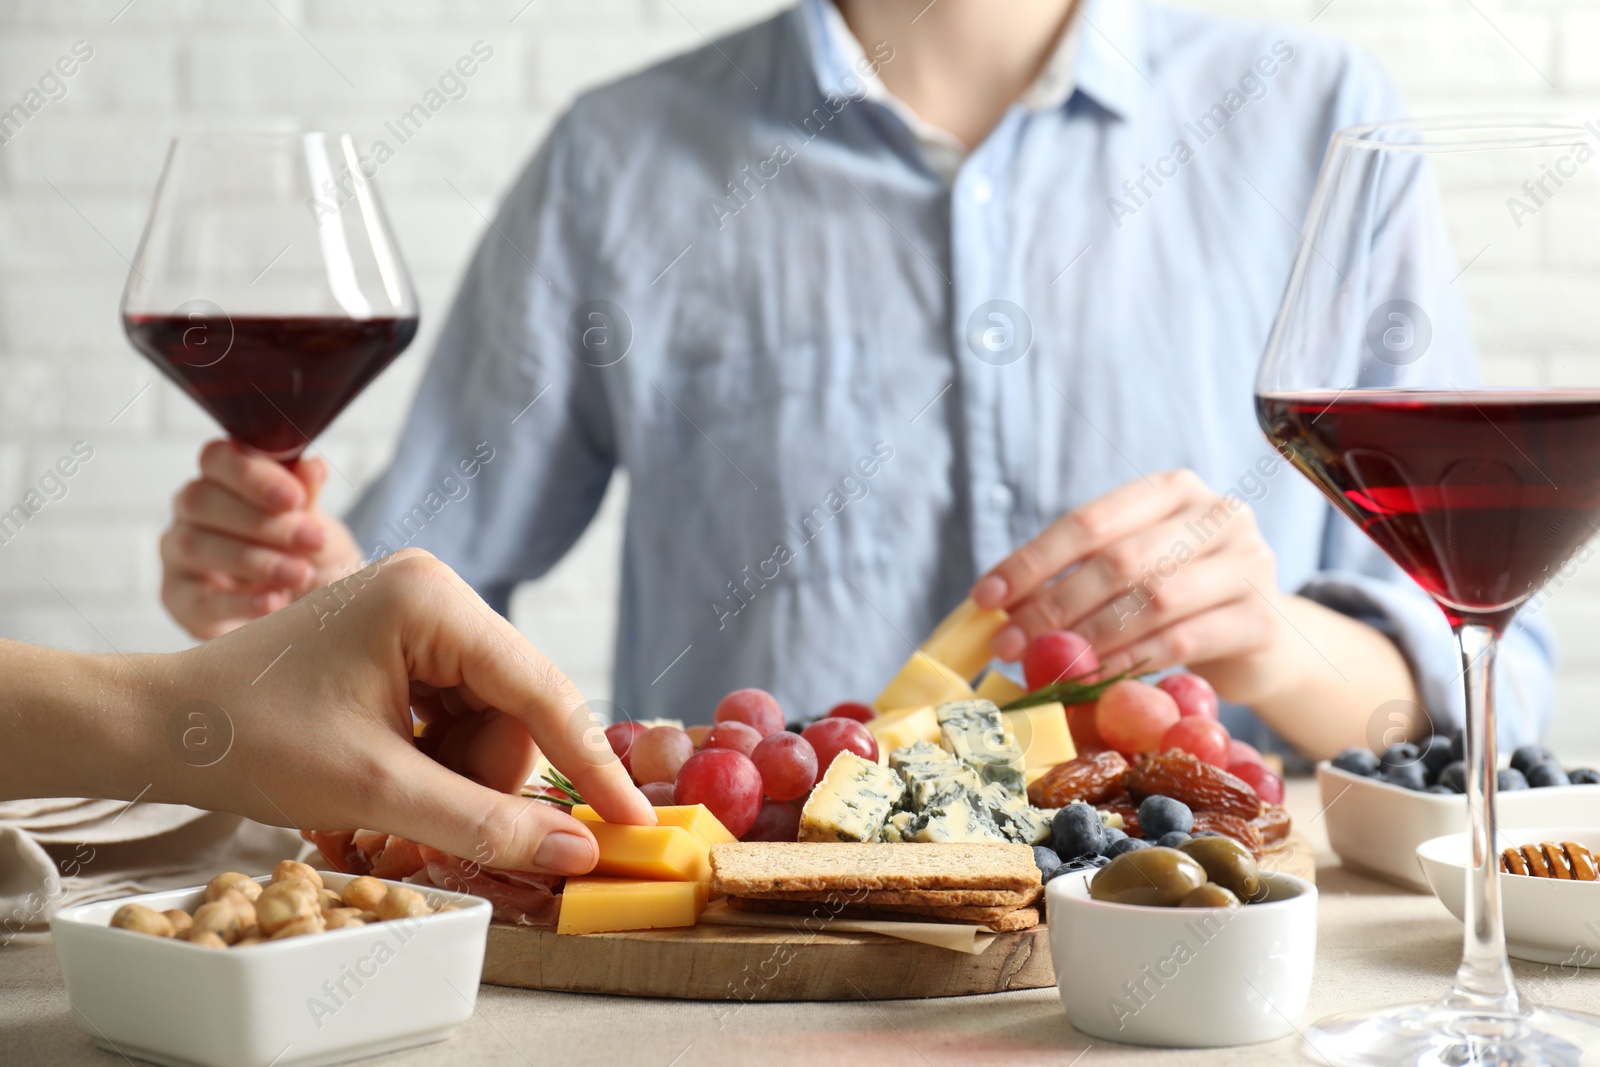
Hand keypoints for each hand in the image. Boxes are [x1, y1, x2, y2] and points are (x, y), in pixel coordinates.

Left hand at [153, 549, 653, 873]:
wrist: (156, 725)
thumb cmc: (250, 739)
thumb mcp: (376, 790)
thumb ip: (484, 822)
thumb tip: (578, 853)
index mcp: (433, 601)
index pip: (541, 691)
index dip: (589, 765)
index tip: (633, 823)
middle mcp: (435, 593)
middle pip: (514, 710)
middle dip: (484, 782)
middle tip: (433, 836)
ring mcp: (416, 617)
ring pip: (486, 721)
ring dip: (455, 781)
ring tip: (389, 817)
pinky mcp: (399, 645)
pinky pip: (453, 716)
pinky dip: (433, 765)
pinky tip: (389, 787)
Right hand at [162, 439, 364, 638]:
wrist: (313, 614)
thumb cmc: (310, 559)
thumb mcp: (320, 528)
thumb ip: (309, 500)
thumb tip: (312, 466)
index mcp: (223, 480)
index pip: (217, 458)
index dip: (252, 474)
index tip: (295, 497)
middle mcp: (192, 512)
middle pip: (201, 500)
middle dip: (261, 521)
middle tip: (311, 539)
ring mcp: (178, 555)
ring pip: (195, 546)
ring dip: (254, 560)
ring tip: (300, 574)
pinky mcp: (179, 601)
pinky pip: (200, 599)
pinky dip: (240, 601)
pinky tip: (273, 601)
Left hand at [971, 470, 1292, 702]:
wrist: (1261, 640)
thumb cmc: (1180, 599)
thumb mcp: (1130, 574)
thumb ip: (1076, 578)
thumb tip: (998, 608)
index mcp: (1173, 490)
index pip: (1090, 521)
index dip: (1032, 561)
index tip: (986, 598)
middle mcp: (1218, 514)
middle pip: (1119, 559)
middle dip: (1054, 605)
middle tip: (1008, 642)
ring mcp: (1248, 563)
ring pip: (1152, 600)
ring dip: (1088, 637)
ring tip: (1046, 665)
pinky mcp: (1260, 619)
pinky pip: (1182, 641)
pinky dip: (1130, 662)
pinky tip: (1093, 679)